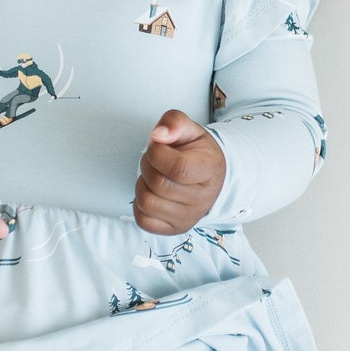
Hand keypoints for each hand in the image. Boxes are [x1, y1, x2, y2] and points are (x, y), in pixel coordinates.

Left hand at [134, 109, 225, 234]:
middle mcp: (202, 198)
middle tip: (154, 159)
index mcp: (209, 170)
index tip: (157, 147)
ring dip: (142, 185)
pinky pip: (143, 220)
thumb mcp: (190, 130)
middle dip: (147, 166)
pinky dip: (140, 205)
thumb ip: (174, 122)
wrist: (209, 178)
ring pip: (147, 203)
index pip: (177, 168)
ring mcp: (188, 217)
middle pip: (158, 185)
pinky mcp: (174, 228)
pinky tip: (152, 193)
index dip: (157, 154)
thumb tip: (158, 135)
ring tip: (153, 176)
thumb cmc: (197, 154)